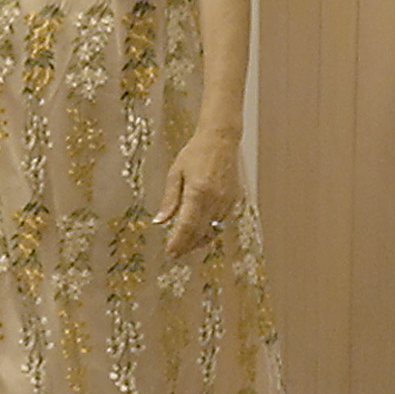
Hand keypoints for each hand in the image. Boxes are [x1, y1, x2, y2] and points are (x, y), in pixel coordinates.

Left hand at [153, 127, 242, 260]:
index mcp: (198, 192)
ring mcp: (227, 201)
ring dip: (199, 240)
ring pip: (213, 230)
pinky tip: (200, 231)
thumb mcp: (175, 173)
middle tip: (175, 253)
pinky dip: (210, 229)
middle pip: (200, 232)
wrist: (221, 140)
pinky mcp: (234, 200)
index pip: (187, 226)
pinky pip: (221, 221)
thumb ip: (169, 200)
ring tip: (186, 245)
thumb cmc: (196, 153)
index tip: (170, 253)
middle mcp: (215, 200)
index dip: (178, 242)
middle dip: (187, 246)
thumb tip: (160, 221)